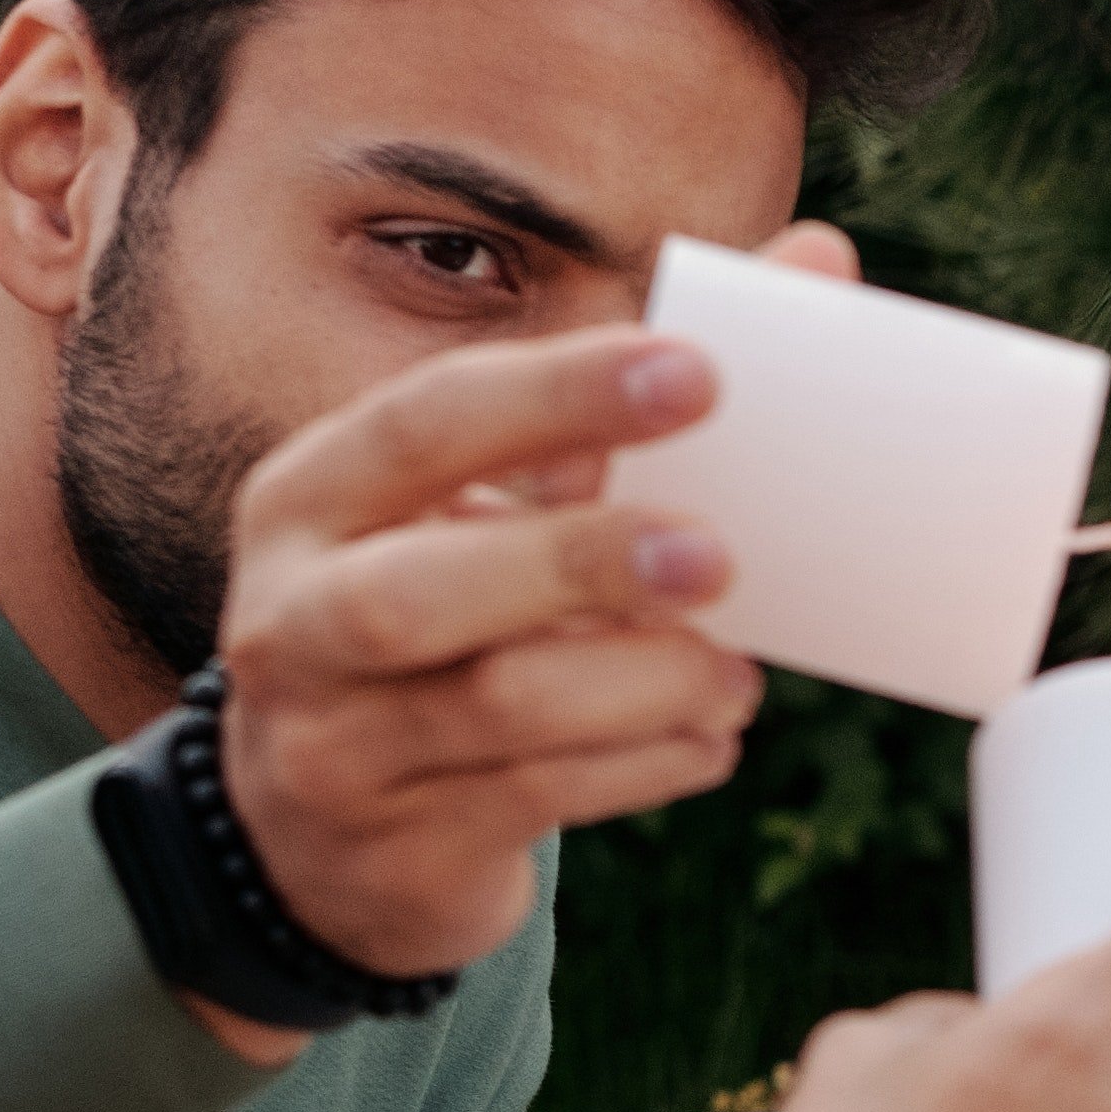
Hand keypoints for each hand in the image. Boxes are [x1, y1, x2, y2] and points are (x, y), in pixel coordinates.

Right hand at [206, 322, 774, 989]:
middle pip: (418, 589)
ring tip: (735, 674)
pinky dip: (642, 767)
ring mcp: (332, 743)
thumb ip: (630, 402)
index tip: (697, 371)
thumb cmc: (445, 624)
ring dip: (639, 685)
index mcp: (315, 497)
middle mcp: (293, 615)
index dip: (558, 393)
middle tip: (720, 555)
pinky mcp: (394, 847)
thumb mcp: (493, 508)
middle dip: (578, 561)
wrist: (323, 834)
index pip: (423, 423)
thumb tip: (816, 264)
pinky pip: (535, 801)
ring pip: (490, 710)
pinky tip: (709, 742)